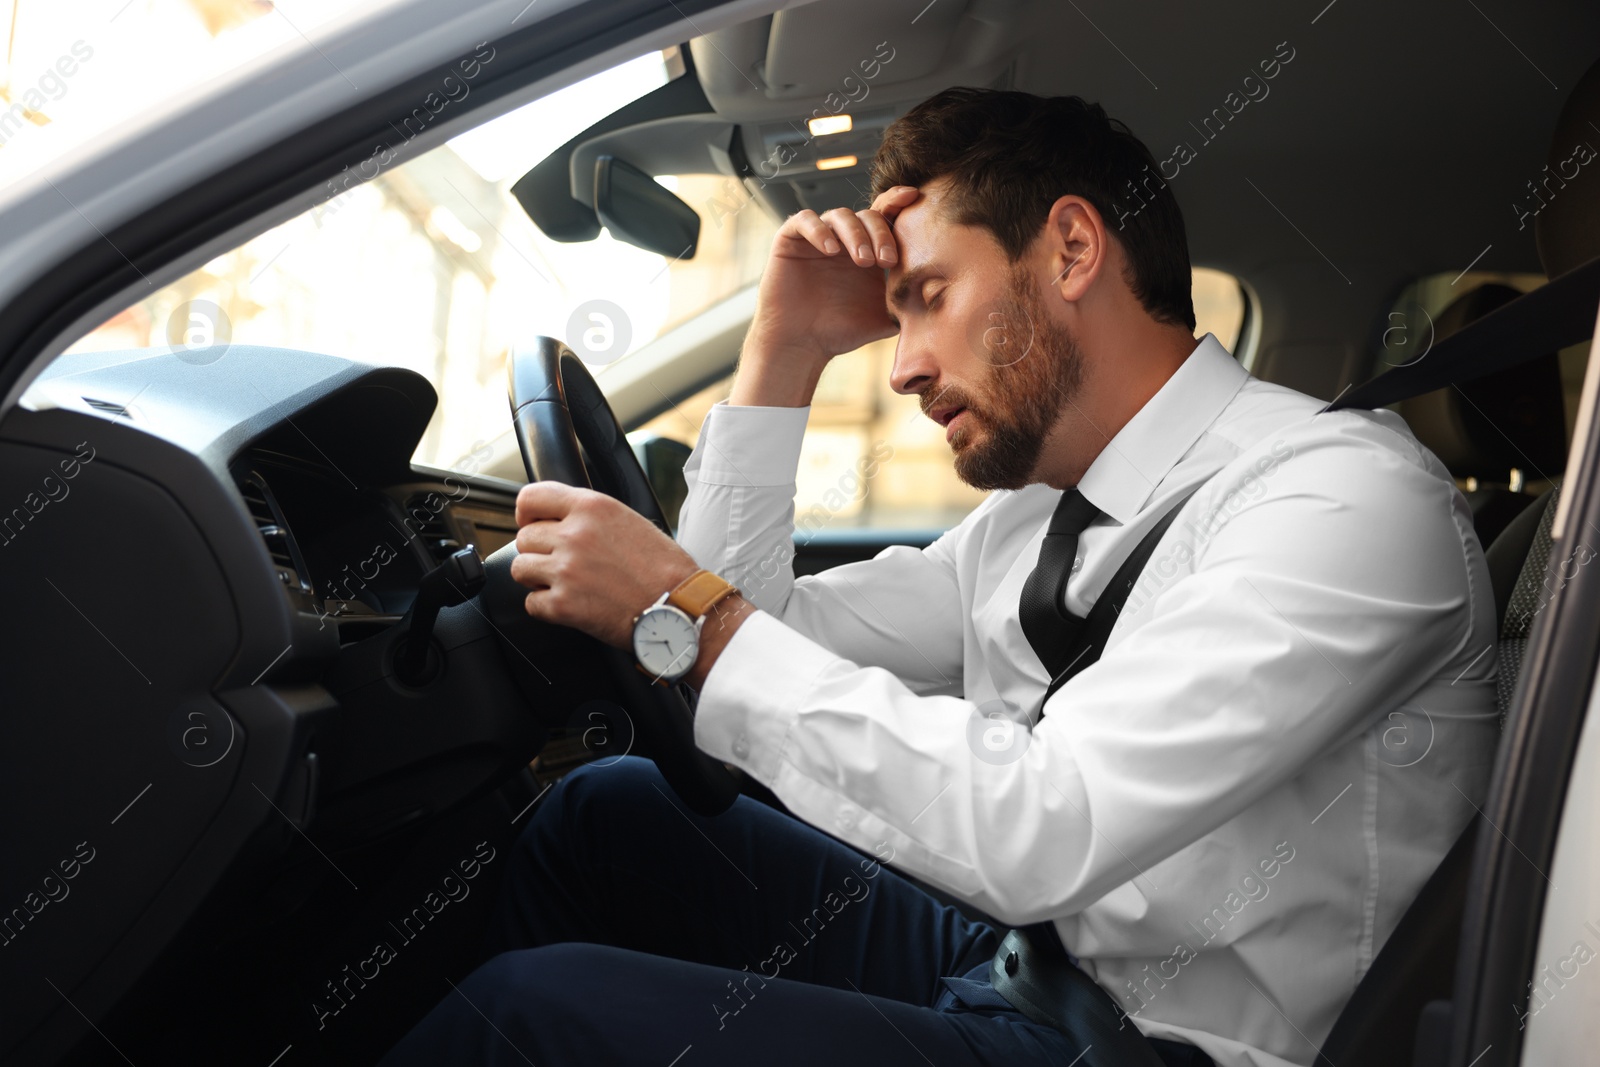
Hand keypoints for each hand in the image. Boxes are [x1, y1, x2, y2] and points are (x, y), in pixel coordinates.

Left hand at [510, 482, 699, 647]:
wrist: (679, 606)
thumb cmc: (664, 567)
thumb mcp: (629, 520)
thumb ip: (591, 515)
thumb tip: (559, 519)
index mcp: (591, 508)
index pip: (530, 498)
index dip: (526, 514)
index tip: (531, 524)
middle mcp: (574, 535)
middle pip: (524, 538)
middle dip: (538, 551)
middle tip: (561, 563)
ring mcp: (566, 570)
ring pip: (520, 569)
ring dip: (537, 578)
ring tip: (563, 584)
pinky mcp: (563, 605)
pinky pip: (531, 603)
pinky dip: (545, 607)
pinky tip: (569, 605)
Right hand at [733, 185, 921, 406]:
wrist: (800, 346)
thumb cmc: (839, 334)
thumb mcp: (884, 319)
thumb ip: (909, 306)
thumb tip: (948, 303)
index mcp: (867, 250)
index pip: (885, 217)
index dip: (898, 203)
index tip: (915, 199)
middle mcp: (844, 240)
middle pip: (868, 215)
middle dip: (881, 233)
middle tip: (887, 260)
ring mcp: (817, 238)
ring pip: (840, 215)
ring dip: (856, 234)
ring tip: (863, 261)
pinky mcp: (790, 240)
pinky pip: (805, 221)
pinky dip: (819, 229)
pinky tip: (830, 249)